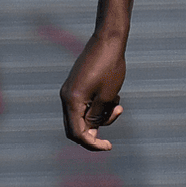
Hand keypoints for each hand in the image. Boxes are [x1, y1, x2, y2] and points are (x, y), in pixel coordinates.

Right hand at [60, 0, 134, 150]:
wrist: (108, 40)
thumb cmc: (110, 68)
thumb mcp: (107, 96)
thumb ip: (97, 116)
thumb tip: (90, 131)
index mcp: (72, 101)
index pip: (77, 133)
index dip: (92, 144)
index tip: (109, 146)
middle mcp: (66, 97)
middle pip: (76, 127)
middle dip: (96, 130)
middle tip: (116, 116)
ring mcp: (70, 91)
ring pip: (83, 116)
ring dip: (101, 115)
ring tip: (118, 103)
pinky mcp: (77, 85)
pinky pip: (85, 105)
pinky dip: (99, 106)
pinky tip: (114, 95)